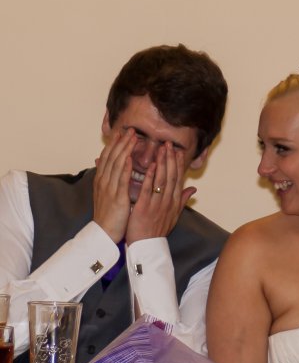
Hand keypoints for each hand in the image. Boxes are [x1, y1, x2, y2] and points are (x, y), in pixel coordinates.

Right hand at [93, 128, 135, 242]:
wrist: (104, 233)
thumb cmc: (108, 215)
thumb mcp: (106, 195)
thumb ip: (108, 181)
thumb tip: (110, 169)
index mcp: (101, 180)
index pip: (107, 157)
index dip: (114, 144)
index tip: (121, 133)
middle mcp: (103, 181)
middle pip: (111, 157)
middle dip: (120, 142)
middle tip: (129, 129)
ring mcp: (109, 188)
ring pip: (116, 164)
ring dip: (124, 149)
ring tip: (132, 137)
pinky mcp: (116, 197)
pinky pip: (121, 179)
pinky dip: (125, 167)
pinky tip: (130, 158)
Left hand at [126, 141, 195, 244]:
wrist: (147, 246)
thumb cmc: (157, 230)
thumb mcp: (174, 216)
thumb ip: (182, 200)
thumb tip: (194, 189)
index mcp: (174, 202)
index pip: (178, 179)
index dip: (178, 164)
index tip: (178, 151)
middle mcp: (168, 202)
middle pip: (172, 177)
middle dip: (171, 159)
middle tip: (169, 144)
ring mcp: (157, 204)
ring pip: (162, 180)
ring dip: (163, 163)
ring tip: (162, 149)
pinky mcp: (145, 208)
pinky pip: (149, 190)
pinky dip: (151, 177)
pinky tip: (152, 166)